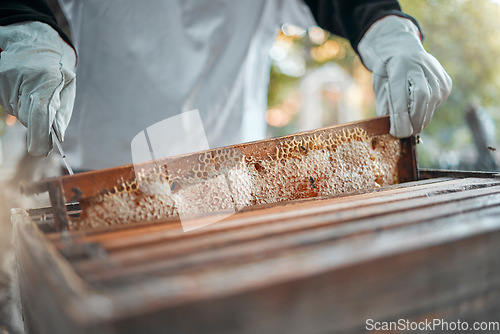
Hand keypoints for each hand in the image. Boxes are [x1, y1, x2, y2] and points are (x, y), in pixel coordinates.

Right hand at [0, 21, 75, 155]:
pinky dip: (16, 104)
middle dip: (37, 123)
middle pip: (28, 117)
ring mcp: (5, 77)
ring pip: (16, 112)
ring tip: (33, 93)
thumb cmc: (57, 71)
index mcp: (47, 80)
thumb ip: (62, 114)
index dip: (40, 135)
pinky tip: (23, 91)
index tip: (40, 151)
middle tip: (45, 109)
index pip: (40, 114)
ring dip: (26, 110)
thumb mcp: (68, 90)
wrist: (35, 45)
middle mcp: (23, 78)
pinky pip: (7, 105)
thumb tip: (56, 137)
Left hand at [358, 15, 451, 137]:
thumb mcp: (379, 86)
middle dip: (412, 122)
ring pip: (431, 104)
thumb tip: (392, 129)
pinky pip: (437, 103)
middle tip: (403, 133)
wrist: (403, 52)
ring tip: (409, 124)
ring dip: (420, 119)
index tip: (396, 132)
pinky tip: (418, 108)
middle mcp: (421, 68)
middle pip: (421, 100)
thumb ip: (385, 107)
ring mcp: (436, 74)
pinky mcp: (446, 83)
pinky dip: (427, 112)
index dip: (400, 118)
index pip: (402, 97)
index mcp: (399, 67)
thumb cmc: (388, 74)